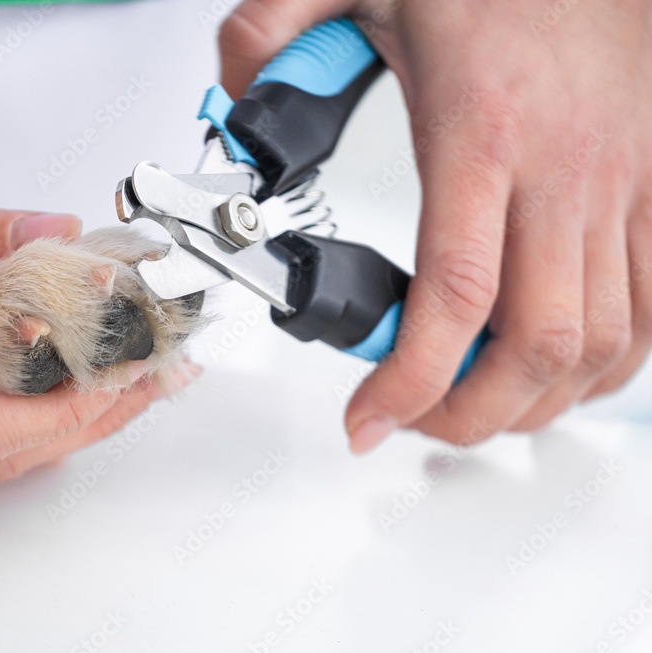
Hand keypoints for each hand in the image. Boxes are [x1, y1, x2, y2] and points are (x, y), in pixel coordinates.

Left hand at [219, 0, 651, 449]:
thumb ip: (273, 32)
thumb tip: (232, 98)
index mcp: (481, 131)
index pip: (456, 292)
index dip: (410, 380)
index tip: (367, 419)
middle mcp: (563, 170)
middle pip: (537, 342)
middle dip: (469, 413)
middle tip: (411, 424)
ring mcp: (620, 186)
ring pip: (602, 341)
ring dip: (533, 401)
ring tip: (468, 409)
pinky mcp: (651, 188)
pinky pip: (650, 305)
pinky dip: (602, 363)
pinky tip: (553, 371)